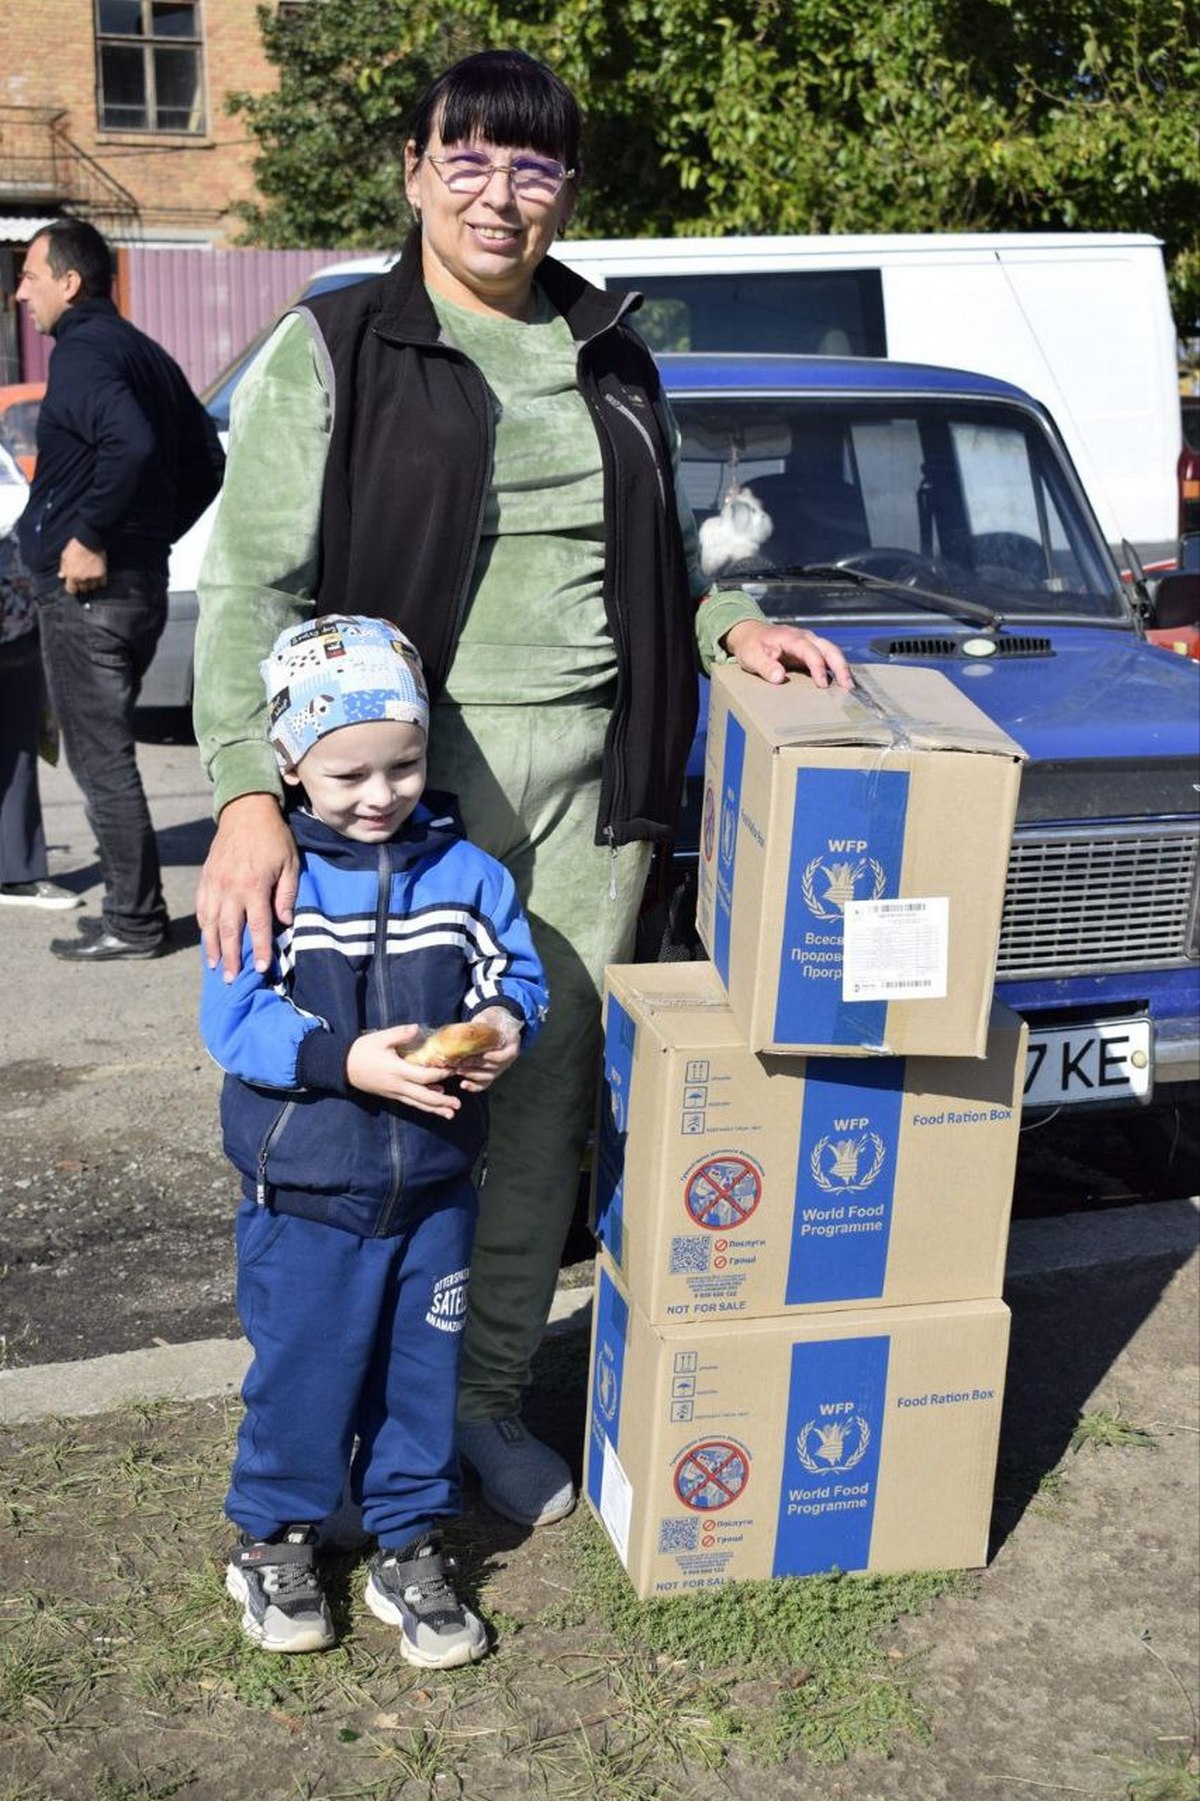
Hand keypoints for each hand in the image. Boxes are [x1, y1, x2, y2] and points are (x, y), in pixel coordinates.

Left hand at [59, 539, 106, 595]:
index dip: (72, 588)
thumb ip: (63, 568)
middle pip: (83, 589)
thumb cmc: (75, 547)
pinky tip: (98, 575)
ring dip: (91, 583)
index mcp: (71, 575)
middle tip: (83, 578)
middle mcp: (82, 578)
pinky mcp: (102, 574)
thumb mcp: (65, 556)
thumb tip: (61, 576)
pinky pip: (102, 583)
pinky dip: (100, 581)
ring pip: (92, 587)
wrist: (89, 540)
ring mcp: (92, 577)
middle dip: (82, 585)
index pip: (71, 590)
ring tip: (91, 577)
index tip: (74, 585)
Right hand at [197, 793, 298, 980]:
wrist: (246, 811)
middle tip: (232, 978)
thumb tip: (285, 922)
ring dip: (212, 946)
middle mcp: (231, 888)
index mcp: (254, 886)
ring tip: (216, 966)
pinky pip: (201, 907)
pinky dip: (203, 926)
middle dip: (231, 957)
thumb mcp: (290, 863)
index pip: (257, 926)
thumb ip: (286, 894)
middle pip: (229, 931)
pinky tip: (207, 939)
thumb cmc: (274, 838)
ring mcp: (215, 883)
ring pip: (210, 922)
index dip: (260, 950)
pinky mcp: (206, 877)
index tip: (263, 969)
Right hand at [347, 1026, 460, 1118]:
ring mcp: (394, 1092)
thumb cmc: (363, 1050)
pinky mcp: (392, 1095)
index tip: (453, 1070)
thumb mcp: (380, 1038)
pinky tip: (435, 1106)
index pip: (423, 1076)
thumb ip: (400, 1034)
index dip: (440, 1075)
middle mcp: (397, 1085)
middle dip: (442, 1102)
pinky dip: (424, 1105)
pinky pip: (411, 1102)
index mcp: (396, 1070)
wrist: (343, 1067)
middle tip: (458, 1105)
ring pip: (418, 1103)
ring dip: (435, 1109)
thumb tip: (416, 1028)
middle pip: (423, 1097)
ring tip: (451, 1114)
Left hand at [450, 1007, 522, 1094]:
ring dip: (471, 1074)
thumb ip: (484, 1023)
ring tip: (457, 1069)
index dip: (492, 1057)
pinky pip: (485, 1084)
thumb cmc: (492, 1020)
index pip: (503, 1056)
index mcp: (512, 1045)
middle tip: (460, 1062)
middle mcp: (508, 1059)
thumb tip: (474, 1025)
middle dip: (475, 1065)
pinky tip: (463, 1084)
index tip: (480, 1055)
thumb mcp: (490, 1017)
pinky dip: (474, 1086)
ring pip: (488, 1077)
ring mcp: (500, 1067)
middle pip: (493, 1067)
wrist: (495, 1024)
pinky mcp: (492, 1073)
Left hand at [722, 618, 853, 689]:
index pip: (810, 651)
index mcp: (791, 638)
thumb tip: (780, 677)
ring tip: (849, 687)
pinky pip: (827, 658)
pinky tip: (840, 683)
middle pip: (829, 649)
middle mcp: (805, 638)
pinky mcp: (811, 651)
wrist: (750, 634)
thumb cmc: (751, 645)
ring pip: (832, 652)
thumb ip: (765, 666)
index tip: (822, 684)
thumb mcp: (751, 656)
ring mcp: (810, 643)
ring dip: (842, 668)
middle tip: (847, 686)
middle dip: (840, 666)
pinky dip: (836, 669)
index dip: (818, 667)